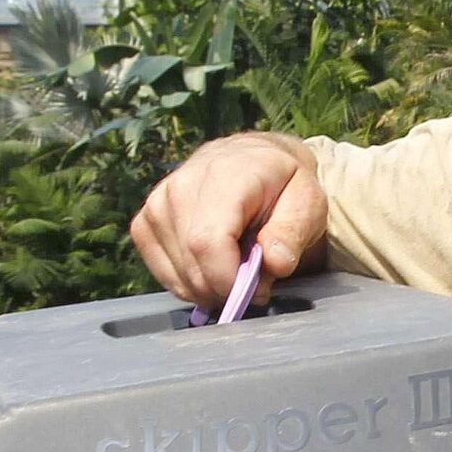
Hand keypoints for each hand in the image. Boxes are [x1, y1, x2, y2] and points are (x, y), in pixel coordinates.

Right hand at [129, 133, 324, 308]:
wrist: (253, 161)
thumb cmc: (283, 185)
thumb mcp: (307, 203)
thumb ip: (291, 234)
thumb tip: (274, 263)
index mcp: (222, 176)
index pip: (207, 243)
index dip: (230, 281)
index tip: (258, 291)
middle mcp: (180, 187)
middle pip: (193, 266)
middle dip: (228, 289)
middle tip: (256, 280)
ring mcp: (157, 205)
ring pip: (178, 276)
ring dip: (212, 288)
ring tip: (237, 266)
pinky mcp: (144, 222)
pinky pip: (162, 273)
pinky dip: (191, 284)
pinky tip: (213, 268)